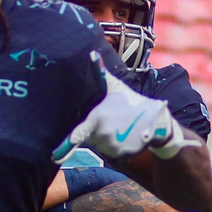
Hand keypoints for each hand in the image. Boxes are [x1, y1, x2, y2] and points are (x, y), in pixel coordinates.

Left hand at [56, 73, 183, 162]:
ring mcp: (113, 147)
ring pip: (100, 146)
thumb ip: (101, 74)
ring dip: (105, 139)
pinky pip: (111, 153)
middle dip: (95, 131)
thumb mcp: (116, 87)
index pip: (77, 135)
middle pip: (89, 138)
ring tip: (119, 127)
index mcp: (97, 119)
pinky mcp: (122, 155)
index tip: (54, 157)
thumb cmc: (132, 101)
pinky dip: (116, 146)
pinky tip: (125, 135)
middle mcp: (103, 135)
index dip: (65, 147)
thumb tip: (92, 54)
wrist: (157, 119)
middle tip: (110, 120)